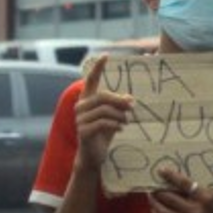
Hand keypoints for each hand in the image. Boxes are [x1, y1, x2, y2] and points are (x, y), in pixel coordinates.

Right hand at [74, 55, 132, 171]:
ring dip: (120, 116)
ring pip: (104, 110)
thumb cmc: (105, 133)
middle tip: (132, 107)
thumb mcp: (115, 117)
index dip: (97, 68)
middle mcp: (81, 107)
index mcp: (88, 100)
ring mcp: (80, 119)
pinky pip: (103, 123)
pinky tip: (121, 129)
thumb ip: (120, 106)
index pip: (91, 80)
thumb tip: (131, 99)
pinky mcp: (83, 131)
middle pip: (103, 96)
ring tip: (127, 121)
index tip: (106, 56)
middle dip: (120, 101)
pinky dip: (115, 125)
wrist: (94, 156)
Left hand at [149, 169, 212, 212]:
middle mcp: (197, 212)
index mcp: (206, 198)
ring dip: (154, 202)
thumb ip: (197, 186)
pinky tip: (155, 210)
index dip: (171, 176)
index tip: (161, 170)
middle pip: (169, 198)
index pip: (185, 184)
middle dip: (158, 190)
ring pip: (163, 212)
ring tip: (152, 196)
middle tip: (152, 184)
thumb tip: (177, 175)